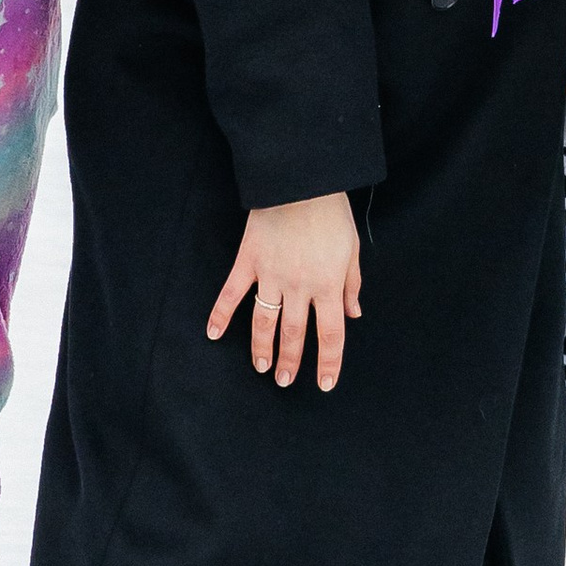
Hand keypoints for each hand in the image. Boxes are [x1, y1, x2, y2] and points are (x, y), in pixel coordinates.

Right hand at [207, 192, 361, 391]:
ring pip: (264, 321)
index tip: (325, 384)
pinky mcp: (249, 261)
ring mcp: (271, 275)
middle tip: (285, 381)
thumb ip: (351, 284)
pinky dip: (220, 314)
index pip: (331, 334)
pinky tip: (212, 333)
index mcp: (329, 285)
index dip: (329, 362)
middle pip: (294, 334)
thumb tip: (353, 313)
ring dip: (261, 347)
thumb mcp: (351, 249)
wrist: (302, 181)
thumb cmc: (331, 213)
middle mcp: (300, 286)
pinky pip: (232, 293)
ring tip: (261, 367)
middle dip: (290, 361)